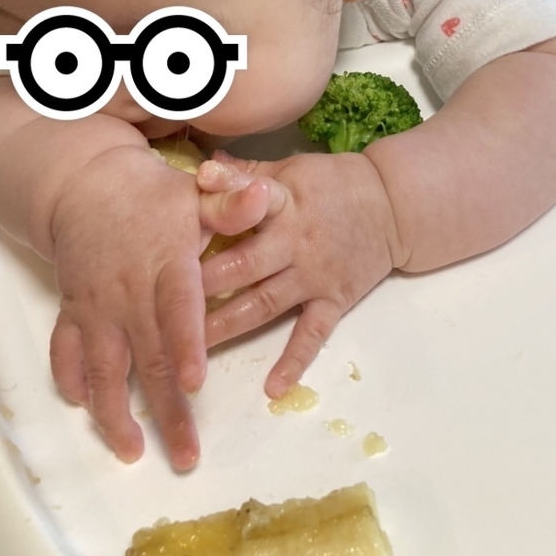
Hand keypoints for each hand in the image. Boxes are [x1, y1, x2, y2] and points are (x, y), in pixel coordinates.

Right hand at [48, 145, 271, 466]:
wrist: (87, 183)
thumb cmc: (155, 195)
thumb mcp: (196, 194)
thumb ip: (231, 206)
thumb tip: (262, 196)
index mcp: (166, 264)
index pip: (176, 308)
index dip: (184, 345)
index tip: (193, 383)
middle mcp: (128, 291)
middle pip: (147, 357)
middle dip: (165, 410)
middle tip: (185, 455)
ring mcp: (96, 305)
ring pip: (102, 367)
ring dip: (114, 413)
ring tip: (132, 451)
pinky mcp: (72, 310)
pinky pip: (64, 352)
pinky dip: (71, 381)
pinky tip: (84, 408)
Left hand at [196, 150, 402, 397]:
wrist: (393, 205)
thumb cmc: (333, 183)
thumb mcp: (291, 168)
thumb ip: (247, 173)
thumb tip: (201, 167)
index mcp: (284, 201)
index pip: (249, 201)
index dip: (218, 208)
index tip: (183, 220)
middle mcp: (296, 240)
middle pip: (245, 263)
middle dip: (205, 283)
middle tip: (162, 305)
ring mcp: (314, 274)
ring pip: (265, 303)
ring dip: (229, 325)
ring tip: (192, 349)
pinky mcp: (334, 300)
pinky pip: (313, 334)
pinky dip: (295, 361)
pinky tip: (272, 388)